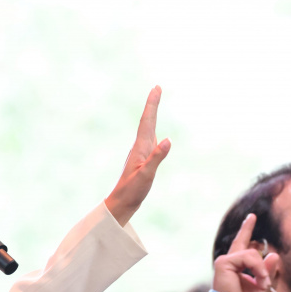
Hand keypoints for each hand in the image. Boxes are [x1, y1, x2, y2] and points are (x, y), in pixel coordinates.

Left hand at [104, 86, 171, 225]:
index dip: (152, 104)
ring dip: (152, 115)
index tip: (156, 88)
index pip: (147, 121)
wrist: (121, 203)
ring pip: (148, 129)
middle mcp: (140, 147)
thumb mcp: (146, 175)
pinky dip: (154, 130)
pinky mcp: (143, 160)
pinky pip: (150, 139)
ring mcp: (141, 153)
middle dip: (152, 104)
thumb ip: (157, 158)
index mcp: (141, 147)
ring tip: (155, 102)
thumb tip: (168, 140)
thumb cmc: (132, 191)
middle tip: (156, 88)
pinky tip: (156, 133)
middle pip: (147, 121)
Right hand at [212, 213, 279, 291]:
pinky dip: (257, 268)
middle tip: (252, 216)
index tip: (251, 218)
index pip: (243, 246)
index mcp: (237, 266)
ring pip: (252, 253)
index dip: (247, 231)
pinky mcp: (223, 263)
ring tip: (263, 283)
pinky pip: (248, 257)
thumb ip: (267, 270)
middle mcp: (230, 261)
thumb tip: (274, 254)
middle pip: (242, 241)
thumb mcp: (261, 286)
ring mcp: (225, 261)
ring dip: (262, 269)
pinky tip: (259, 280)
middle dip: (247, 228)